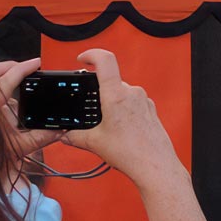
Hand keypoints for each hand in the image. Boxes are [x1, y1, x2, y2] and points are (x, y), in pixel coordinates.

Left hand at [0, 57, 64, 156]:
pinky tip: (6, 98)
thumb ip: (41, 138)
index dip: (23, 68)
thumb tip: (59, 130)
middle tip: (24, 67)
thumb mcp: (20, 147)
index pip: (8, 79)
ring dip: (0, 76)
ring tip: (16, 78)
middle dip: (8, 66)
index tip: (36, 63)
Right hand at [61, 49, 179, 182]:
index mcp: (116, 95)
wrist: (155, 167)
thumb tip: (65, 134)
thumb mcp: (95, 143)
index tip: (83, 57)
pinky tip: (121, 130)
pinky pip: (133, 103)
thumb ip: (75, 136)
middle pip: (111, 81)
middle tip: (92, 111)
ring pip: (122, 93)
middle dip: (99, 93)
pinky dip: (124, 111)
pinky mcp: (150, 110)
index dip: (91, 54)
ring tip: (108, 126)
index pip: (105, 60)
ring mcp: (144, 100)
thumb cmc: (131, 154)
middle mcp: (132, 93)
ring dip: (112, 104)